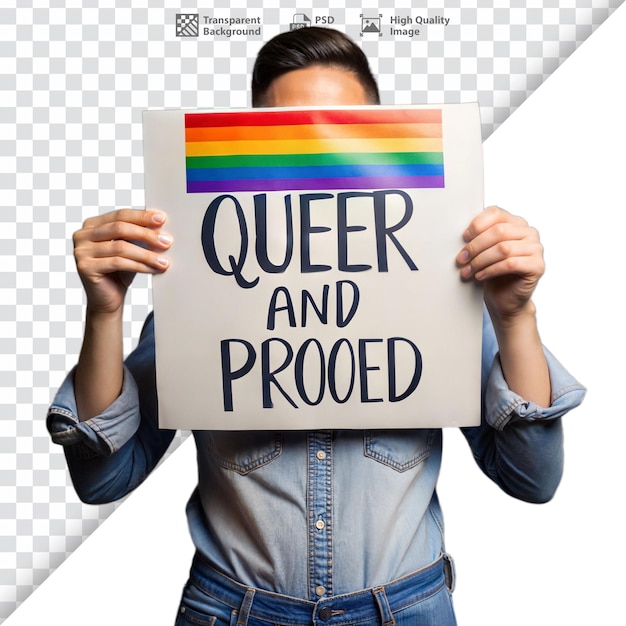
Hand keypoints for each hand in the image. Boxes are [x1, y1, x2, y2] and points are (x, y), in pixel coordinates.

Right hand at [73, 209, 171, 315]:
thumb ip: (138, 235)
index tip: (161, 219)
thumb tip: (161, 227)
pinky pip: (118, 263)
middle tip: (166, 241)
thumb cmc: (120, 272)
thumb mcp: (130, 248)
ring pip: (121, 247)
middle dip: (146, 234)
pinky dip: (139, 266)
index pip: (120, 215)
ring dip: (146, 254)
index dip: (142, 216)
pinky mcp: (85, 267)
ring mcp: (81, 251)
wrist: (108, 298)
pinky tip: (153, 269)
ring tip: (164, 261)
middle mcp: (82, 235)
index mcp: (92, 225)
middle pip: (120, 228)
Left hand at [456, 206, 544, 320]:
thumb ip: (479, 237)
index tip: (463, 238)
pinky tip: (480, 276)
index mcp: (516, 223)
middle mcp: (529, 232)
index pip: (496, 213)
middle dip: (475, 246)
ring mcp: (536, 249)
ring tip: (468, 270)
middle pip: (498, 231)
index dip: (477, 224)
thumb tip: (462, 235)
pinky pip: (510, 264)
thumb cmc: (493, 272)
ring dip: (480, 260)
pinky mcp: (537, 266)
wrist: (505, 298)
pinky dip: (491, 270)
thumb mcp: (484, 251)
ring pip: (503, 248)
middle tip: (461, 259)